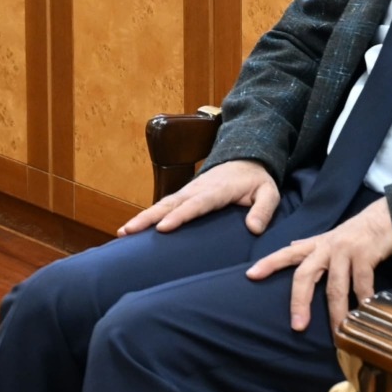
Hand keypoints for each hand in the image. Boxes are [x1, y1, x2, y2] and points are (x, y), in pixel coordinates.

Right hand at [118, 158, 279, 236]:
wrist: (244, 158)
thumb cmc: (256, 180)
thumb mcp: (269, 193)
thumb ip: (263, 210)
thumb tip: (253, 229)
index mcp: (217, 190)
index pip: (196, 204)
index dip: (179, 216)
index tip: (163, 227)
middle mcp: (196, 189)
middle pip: (169, 204)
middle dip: (148, 217)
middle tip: (127, 231)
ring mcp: (187, 191)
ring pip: (161, 205)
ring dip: (141, 217)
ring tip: (122, 232)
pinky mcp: (182, 196)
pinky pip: (163, 206)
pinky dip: (146, 216)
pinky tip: (132, 230)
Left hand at [248, 197, 391, 330]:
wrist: (387, 217)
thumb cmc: (356, 232)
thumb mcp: (329, 237)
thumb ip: (310, 245)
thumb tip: (290, 247)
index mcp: (316, 245)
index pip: (287, 253)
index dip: (269, 263)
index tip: (251, 275)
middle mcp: (326, 247)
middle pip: (305, 275)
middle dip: (299, 301)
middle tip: (297, 326)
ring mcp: (345, 251)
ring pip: (335, 286)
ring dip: (337, 311)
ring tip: (337, 331)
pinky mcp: (365, 255)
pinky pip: (362, 284)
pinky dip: (363, 300)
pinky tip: (364, 314)